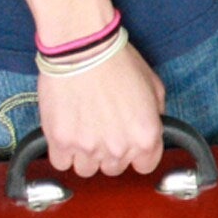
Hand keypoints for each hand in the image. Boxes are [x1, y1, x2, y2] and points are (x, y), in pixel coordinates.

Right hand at [36, 42, 167, 177]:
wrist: (82, 48)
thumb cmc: (116, 61)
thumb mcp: (154, 87)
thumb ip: (157, 115)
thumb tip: (152, 127)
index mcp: (146, 137)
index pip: (144, 166)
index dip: (135, 154)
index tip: (127, 143)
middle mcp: (119, 148)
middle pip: (114, 168)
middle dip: (109, 152)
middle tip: (101, 128)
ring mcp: (88, 147)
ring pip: (87, 169)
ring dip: (85, 154)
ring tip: (82, 129)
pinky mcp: (61, 141)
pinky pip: (61, 162)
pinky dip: (62, 152)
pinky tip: (66, 133)